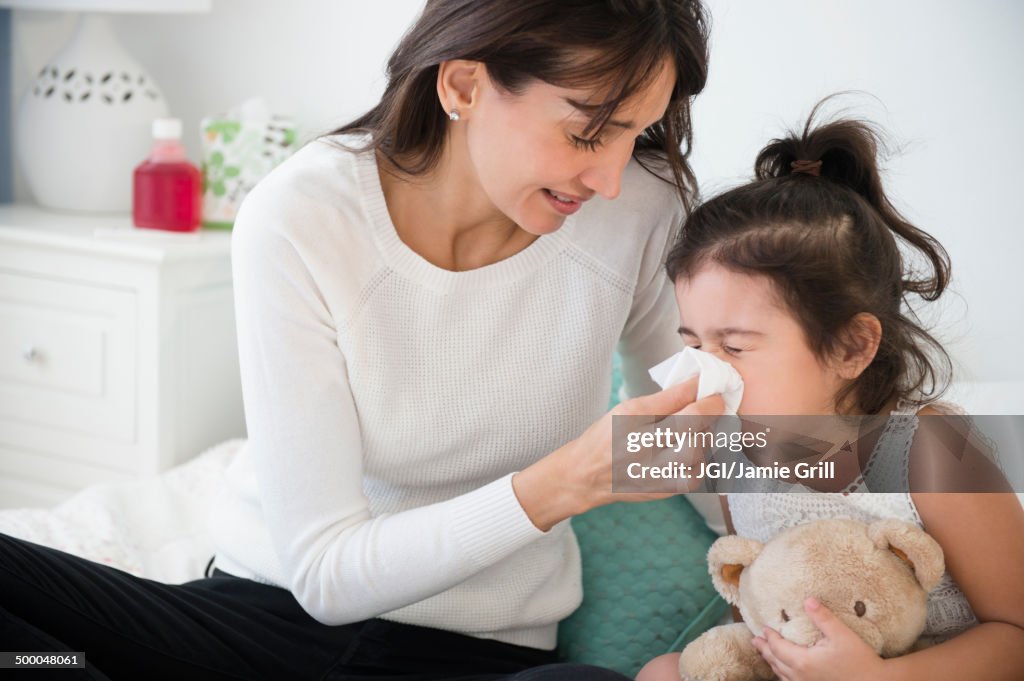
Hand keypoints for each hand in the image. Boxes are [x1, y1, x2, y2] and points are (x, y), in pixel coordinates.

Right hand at [512, 377, 724, 530]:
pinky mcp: (662, 490)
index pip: (675, 397)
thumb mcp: (626, 410)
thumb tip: (697, 386)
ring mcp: (652, 470)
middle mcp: (641, 444)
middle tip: (716, 401)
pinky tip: (694, 452)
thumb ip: (663, 400)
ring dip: (706, 434)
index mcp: (630, 417)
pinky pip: (695, 474)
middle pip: (690, 424)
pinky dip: (701, 460)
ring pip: (697, 450)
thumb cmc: (607, 437)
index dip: (699, 386)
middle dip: (711, 408)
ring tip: (702, 428)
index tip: (708, 382)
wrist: (585, 475)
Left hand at [751, 598, 887, 680]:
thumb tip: (808, 599)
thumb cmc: (860, 660)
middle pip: (775, 661)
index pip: (778, 647)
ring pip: (782, 674)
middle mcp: (800, 676)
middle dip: (764, 650)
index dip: (769, 637)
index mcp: (803, 662)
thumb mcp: (842, 635)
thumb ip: (823, 617)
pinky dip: (782, 674)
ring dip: (771, 662)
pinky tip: (784, 671)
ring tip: (765, 653)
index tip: (764, 628)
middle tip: (755, 641)